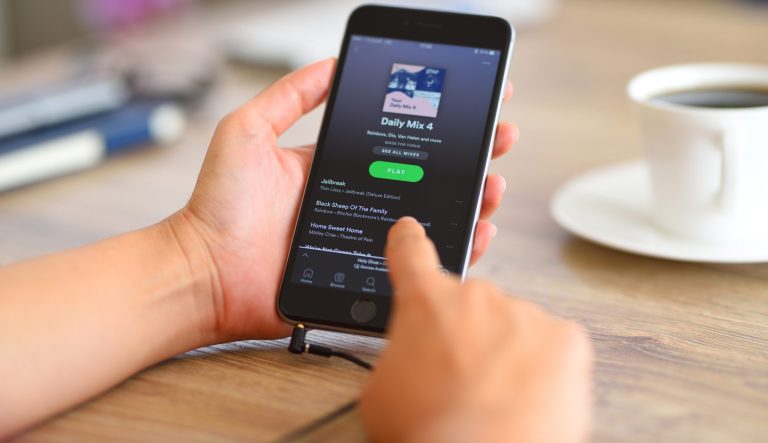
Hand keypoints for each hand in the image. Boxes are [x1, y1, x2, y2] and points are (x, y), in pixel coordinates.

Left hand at [171, 59, 518, 341]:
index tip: (473, 102)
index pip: (400, 141)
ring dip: (473, 199)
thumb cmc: (217, 207)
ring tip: (492, 184)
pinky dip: (455, 248)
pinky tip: (475, 232)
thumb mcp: (248, 132)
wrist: (204, 273)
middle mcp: (359, 201)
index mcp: (338, 168)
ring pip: (434, 218)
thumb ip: (288, 96)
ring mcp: (367, 239)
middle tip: (499, 139)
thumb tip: (331, 62)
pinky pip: (421, 262)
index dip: (439, 123)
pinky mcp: (368, 276)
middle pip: (429, 177)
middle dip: (471, 156)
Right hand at [359, 218, 592, 442]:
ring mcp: (524, 314)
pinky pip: (551, 343)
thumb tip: (415, 356)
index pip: (411, 253)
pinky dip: (542, 366)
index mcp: (424, 302)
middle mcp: (477, 297)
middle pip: (472, 303)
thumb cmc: (429, 431)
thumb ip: (400, 353)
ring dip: (506, 351)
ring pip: (514, 325)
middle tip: (462, 375)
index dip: (409, 241)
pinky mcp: (565, 338)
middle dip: (467, 332)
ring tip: (494, 397)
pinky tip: (526, 395)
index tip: (412, 231)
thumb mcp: (382, 388)